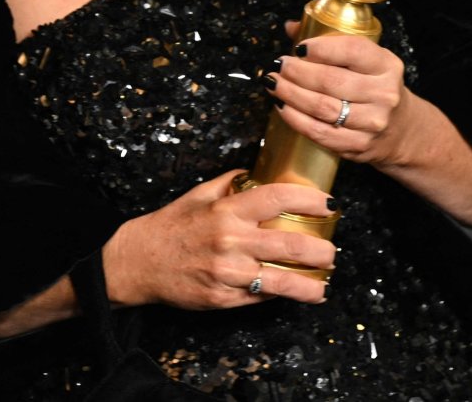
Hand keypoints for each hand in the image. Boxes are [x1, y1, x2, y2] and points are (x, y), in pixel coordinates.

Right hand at [103, 169, 332, 309]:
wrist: (139, 261)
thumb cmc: (171, 225)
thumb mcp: (198, 195)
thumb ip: (230, 183)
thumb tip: (260, 173)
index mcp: (226, 210)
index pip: (277, 198)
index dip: (309, 200)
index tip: (328, 204)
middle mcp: (230, 241)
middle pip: (291, 244)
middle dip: (321, 250)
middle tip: (331, 251)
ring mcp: (228, 272)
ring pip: (282, 280)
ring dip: (311, 284)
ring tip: (324, 283)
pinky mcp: (224, 298)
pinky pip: (260, 296)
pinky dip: (280, 295)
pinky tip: (294, 293)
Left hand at [264, 29, 415, 166]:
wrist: (400, 130)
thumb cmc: (372, 87)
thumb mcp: (364, 60)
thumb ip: (329, 41)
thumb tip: (291, 28)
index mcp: (386, 65)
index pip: (353, 50)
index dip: (321, 48)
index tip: (298, 48)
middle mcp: (384, 94)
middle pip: (330, 80)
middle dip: (297, 72)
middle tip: (279, 66)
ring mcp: (373, 122)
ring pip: (322, 107)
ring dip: (290, 94)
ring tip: (274, 84)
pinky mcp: (359, 144)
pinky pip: (319, 132)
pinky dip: (295, 119)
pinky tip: (282, 107)